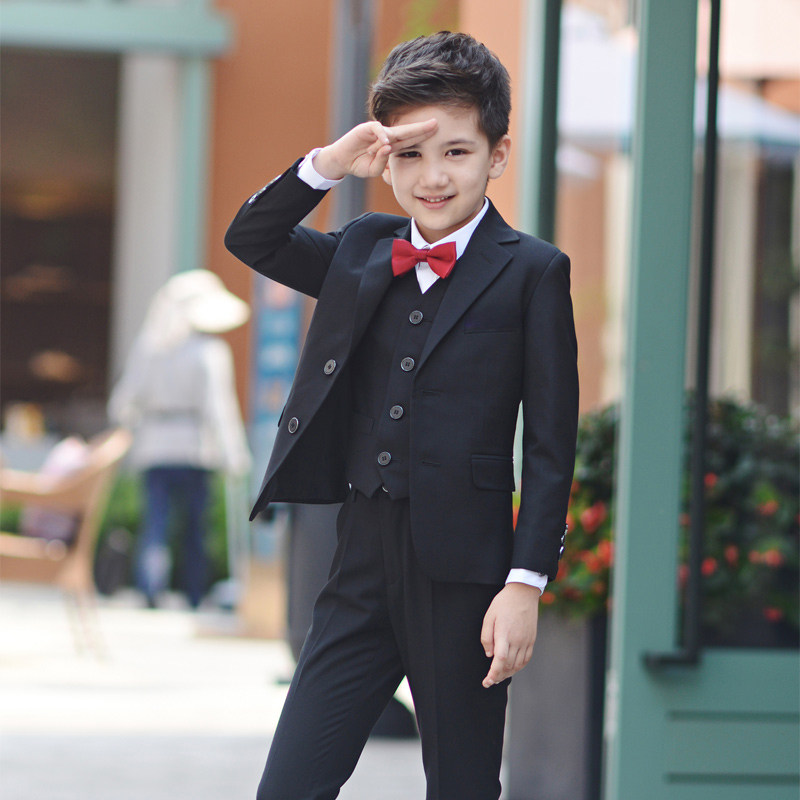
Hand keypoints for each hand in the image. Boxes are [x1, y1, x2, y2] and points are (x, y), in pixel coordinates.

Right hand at [312, 118, 437, 179]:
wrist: (341, 161)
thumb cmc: (359, 165)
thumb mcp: (374, 169)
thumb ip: (382, 162)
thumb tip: (388, 148)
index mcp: (392, 146)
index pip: (410, 140)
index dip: (422, 137)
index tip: (436, 135)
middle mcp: (387, 136)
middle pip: (407, 131)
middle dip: (421, 128)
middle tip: (436, 123)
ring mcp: (376, 131)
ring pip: (393, 132)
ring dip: (403, 135)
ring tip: (417, 133)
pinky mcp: (365, 129)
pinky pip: (376, 130)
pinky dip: (381, 135)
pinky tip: (385, 142)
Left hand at [480, 582, 539, 687]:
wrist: (523, 593)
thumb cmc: (503, 603)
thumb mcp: (489, 616)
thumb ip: (486, 637)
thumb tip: (489, 655)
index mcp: (504, 634)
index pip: (500, 660)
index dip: (493, 674)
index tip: (487, 682)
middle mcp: (517, 640)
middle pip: (509, 666)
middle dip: (498, 676)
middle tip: (490, 681)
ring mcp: (526, 641)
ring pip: (518, 665)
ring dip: (508, 673)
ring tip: (499, 676)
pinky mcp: (531, 640)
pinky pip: (526, 659)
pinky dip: (519, 667)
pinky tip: (512, 668)